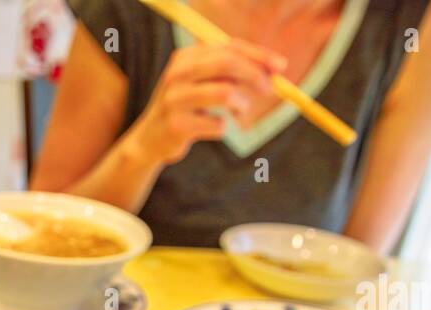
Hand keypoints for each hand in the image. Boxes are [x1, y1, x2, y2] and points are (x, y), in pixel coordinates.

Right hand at [124, 41, 286, 165]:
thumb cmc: (187, 108)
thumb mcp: (204, 83)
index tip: (281, 66)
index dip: (258, 55)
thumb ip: (232, 72)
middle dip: (254, 75)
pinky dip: (224, 128)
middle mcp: (177, 74)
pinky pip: (218, 125)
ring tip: (239, 111)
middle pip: (227, 63)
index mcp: (185, 57)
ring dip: (241, 105)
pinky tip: (213, 128)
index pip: (228, 48)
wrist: (150, 141)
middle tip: (269, 89)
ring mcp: (175, 100)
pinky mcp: (177, 126)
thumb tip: (274, 69)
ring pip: (225, 94)